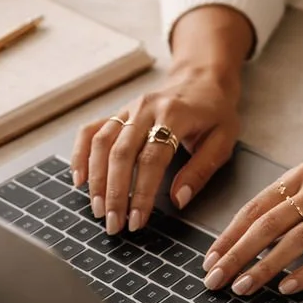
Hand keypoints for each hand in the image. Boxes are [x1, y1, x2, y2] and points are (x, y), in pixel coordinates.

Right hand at [70, 63, 240, 233]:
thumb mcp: (223, 140)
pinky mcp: (118, 113)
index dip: (141, 193)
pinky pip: (91, 131)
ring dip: (96, 180)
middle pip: (121, 153)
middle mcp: (145, 109)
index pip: (151, 159)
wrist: (202, 79)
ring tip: (98, 209)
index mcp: (174, 114)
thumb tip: (178, 200)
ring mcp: (128, 109)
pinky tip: (79, 179)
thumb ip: (201, 170)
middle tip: (113, 224)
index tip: (137, 220)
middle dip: (114, 193)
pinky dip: (80, 154)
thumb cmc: (214, 112)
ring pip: (101, 143)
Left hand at [202, 146, 302, 295]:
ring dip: (264, 266)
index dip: (229, 235)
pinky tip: (287, 288)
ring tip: (243, 287)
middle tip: (214, 278)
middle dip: (236, 254)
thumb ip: (293, 199)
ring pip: (295, 240)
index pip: (257, 207)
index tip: (210, 258)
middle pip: (268, 225)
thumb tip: (254, 231)